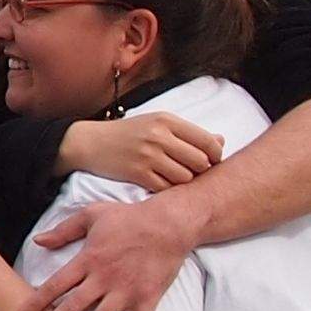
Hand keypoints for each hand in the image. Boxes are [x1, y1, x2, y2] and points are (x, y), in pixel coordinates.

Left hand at [19, 188, 201, 310]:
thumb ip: (63, 230)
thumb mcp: (92, 215)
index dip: (33, 304)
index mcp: (87, 260)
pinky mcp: (146, 298)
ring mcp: (125, 291)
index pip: (54, 285)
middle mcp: (103, 279)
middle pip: (70, 307)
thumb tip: (38, 240)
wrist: (168, 223)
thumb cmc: (129, 217)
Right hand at [60, 110, 225, 192]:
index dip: (215, 155)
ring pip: (185, 178)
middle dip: (201, 171)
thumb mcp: (157, 123)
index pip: (208, 141)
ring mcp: (148, 156)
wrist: (90, 142)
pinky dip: (168, 190)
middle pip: (200, 162)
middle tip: (192, 172)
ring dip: (184, 182)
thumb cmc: (128, 133)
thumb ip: (188, 132)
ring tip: (175, 178)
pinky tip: (162, 184)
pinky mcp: (137, 173)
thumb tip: (221, 141)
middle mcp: (159, 136)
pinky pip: (166, 189)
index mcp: (167, 120)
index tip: (211, 161)